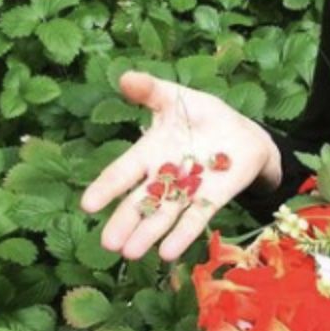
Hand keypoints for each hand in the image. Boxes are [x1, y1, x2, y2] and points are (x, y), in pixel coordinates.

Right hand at [80, 71, 282, 261]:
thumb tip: (125, 77)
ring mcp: (186, 192)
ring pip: (163, 215)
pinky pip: (194, 219)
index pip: (121, 172)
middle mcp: (162, 177)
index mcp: (148, 152)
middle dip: (124, 221)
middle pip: (139, 202)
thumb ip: (150, 91)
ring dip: (148, 234)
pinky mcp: (210, 200)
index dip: (106, 187)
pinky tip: (168, 253)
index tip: (88, 205)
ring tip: (131, 253)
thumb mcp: (175, 98)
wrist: (241, 132)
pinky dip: (182, 235)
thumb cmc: (200, 115)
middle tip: (109, 244)